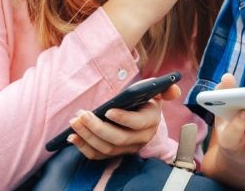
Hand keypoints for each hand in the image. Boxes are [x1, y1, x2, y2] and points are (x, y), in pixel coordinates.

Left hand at [67, 84, 181, 159]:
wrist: (141, 115)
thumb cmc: (145, 99)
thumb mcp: (156, 92)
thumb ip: (166, 89)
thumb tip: (173, 88)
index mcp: (150, 121)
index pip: (137, 124)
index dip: (123, 119)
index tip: (108, 111)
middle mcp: (140, 138)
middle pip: (118, 139)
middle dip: (97, 128)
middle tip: (81, 115)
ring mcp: (126, 148)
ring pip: (106, 148)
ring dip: (87, 136)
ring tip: (74, 122)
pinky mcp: (114, 153)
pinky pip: (97, 156)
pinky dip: (83, 148)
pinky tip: (72, 137)